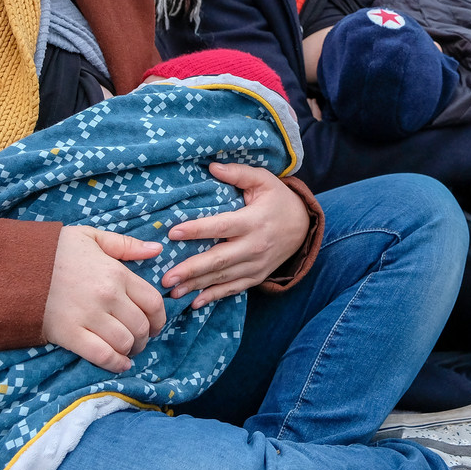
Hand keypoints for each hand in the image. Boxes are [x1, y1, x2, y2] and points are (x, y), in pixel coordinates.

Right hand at [42, 226, 165, 373]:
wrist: (16, 265)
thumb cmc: (55, 250)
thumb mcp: (91, 237)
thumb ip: (126, 245)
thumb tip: (156, 250)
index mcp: (116, 273)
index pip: (152, 302)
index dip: (159, 318)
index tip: (156, 324)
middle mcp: (107, 296)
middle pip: (141, 326)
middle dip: (145, 337)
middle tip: (140, 340)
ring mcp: (89, 316)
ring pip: (125, 342)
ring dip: (131, 350)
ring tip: (128, 350)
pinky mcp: (70, 334)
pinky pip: (102, 355)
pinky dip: (115, 363)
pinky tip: (120, 363)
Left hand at [163, 163, 309, 308]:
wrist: (304, 226)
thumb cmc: (279, 200)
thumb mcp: (263, 181)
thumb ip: (238, 173)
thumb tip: (212, 166)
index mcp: (254, 221)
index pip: (221, 226)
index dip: (197, 230)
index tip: (173, 233)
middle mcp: (255, 246)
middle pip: (219, 260)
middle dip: (191, 270)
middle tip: (166, 278)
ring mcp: (256, 265)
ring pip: (223, 278)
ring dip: (196, 286)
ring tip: (172, 292)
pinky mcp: (257, 277)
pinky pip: (234, 289)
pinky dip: (214, 297)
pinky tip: (195, 302)